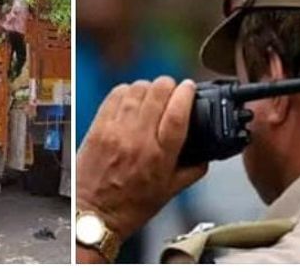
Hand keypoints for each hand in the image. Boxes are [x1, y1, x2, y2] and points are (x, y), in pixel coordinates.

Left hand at [76, 77, 208, 242]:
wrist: (93, 214)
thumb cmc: (130, 207)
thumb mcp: (170, 192)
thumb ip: (192, 170)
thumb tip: (206, 154)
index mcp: (160, 156)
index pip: (178, 112)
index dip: (186, 93)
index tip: (190, 87)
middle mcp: (138, 139)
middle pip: (158, 93)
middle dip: (169, 86)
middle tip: (172, 91)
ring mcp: (116, 131)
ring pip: (137, 89)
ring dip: (149, 87)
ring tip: (152, 95)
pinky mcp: (98, 127)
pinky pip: (115, 95)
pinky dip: (126, 91)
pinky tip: (131, 98)